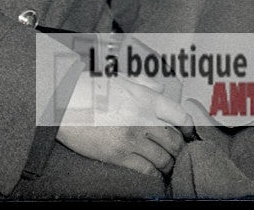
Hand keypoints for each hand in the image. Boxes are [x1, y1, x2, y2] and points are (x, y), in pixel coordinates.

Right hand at [57, 78, 196, 176]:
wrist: (63, 104)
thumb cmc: (89, 89)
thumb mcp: (121, 78)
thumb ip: (145, 84)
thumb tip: (161, 89)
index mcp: (145, 98)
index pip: (179, 115)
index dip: (189, 127)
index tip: (190, 133)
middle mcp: (143, 118)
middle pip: (174, 140)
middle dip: (181, 150)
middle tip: (181, 154)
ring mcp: (131, 139)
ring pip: (162, 158)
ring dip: (169, 164)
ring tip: (170, 166)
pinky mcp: (118, 155)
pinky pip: (145, 170)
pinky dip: (154, 174)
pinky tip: (155, 174)